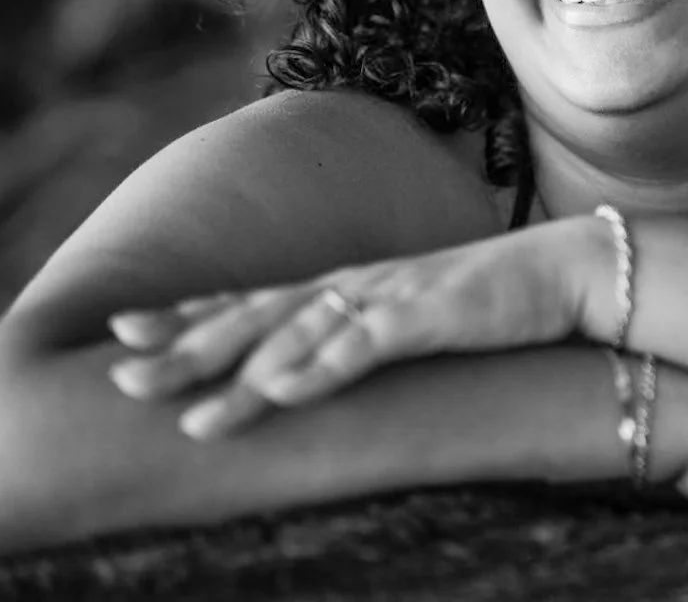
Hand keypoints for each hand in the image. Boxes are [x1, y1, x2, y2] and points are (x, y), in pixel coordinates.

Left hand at [104, 224, 586, 437]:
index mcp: (346, 287)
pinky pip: (365, 344)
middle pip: (253, 316)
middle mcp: (355, 286)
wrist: (570, 272)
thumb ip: (359, 337)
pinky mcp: (430, 315)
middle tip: (119, 379)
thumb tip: (304, 374)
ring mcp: (390, 298)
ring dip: (237, 375)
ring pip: (296, 336)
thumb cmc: (492, 302)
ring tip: (186, 415)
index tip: (118, 332)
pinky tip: (282, 391)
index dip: (183, 315)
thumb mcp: (411, 320)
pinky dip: (320, 366)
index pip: (249, 300)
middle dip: (183, 348)